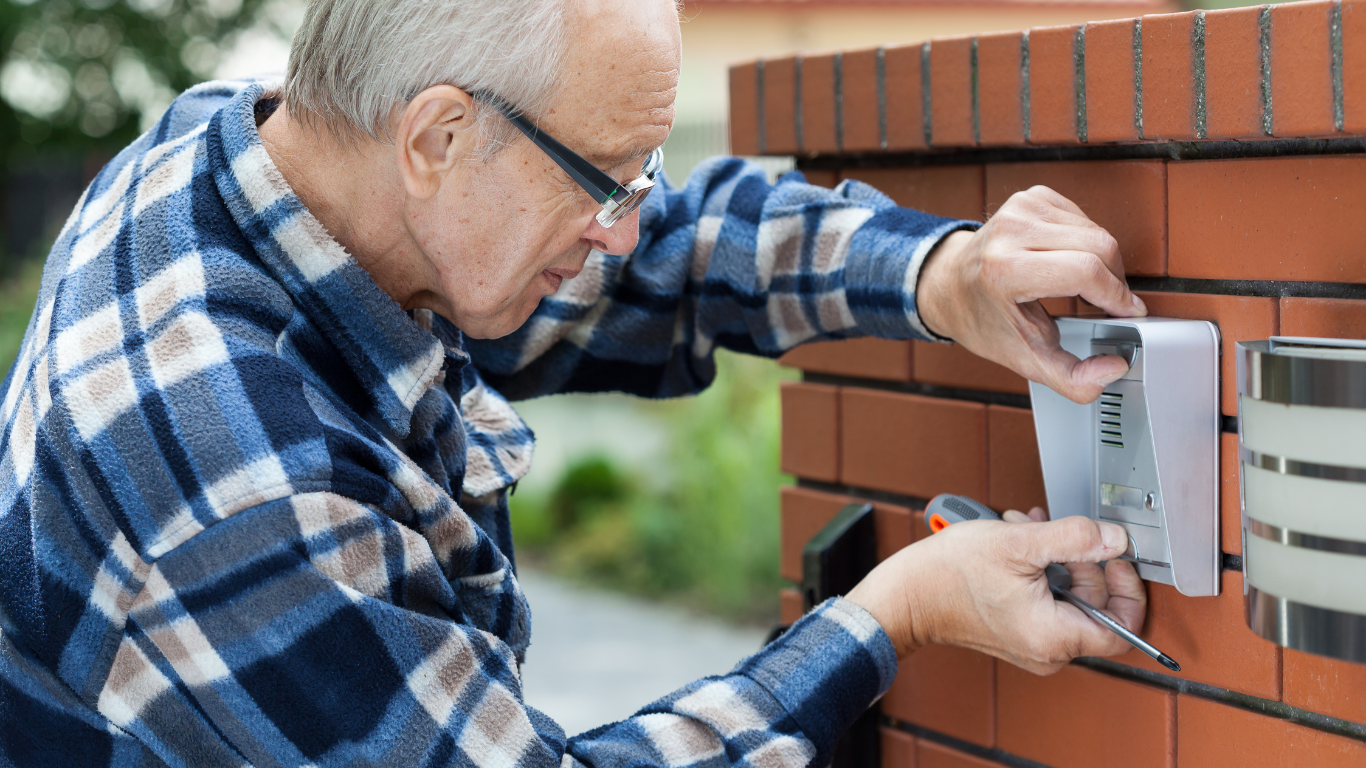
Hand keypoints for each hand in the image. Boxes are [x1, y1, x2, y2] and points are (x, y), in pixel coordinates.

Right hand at [845, 513, 1145, 673]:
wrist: (906, 594)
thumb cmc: (949, 575)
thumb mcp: (1019, 543)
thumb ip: (1075, 538)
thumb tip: (1116, 538)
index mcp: (1055, 637)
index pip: (1126, 627)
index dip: (1128, 587)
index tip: (1115, 557)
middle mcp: (1048, 650)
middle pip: (1096, 606)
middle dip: (1082, 560)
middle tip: (1060, 535)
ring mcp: (1032, 644)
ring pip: (1069, 599)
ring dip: (1056, 558)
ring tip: (1029, 532)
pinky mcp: (1018, 633)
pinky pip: (1047, 602)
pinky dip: (1040, 571)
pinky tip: (1019, 546)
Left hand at [916, 186, 1147, 403]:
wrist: (949, 286)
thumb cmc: (983, 322)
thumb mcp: (1025, 359)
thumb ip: (1071, 378)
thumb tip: (1114, 368)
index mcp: (1004, 270)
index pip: (1084, 271)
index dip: (1116, 294)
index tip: (1129, 313)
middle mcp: (1010, 232)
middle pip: (1099, 246)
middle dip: (1115, 280)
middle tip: (1111, 304)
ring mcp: (1020, 208)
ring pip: (1096, 231)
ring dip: (1104, 262)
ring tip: (1087, 287)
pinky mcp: (1031, 196)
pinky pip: (1083, 217)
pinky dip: (1087, 242)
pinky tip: (1069, 261)